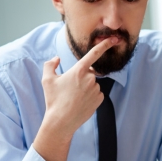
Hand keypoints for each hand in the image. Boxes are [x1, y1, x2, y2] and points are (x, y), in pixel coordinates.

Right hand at [34, 37, 116, 160]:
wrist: (61, 121)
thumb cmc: (53, 100)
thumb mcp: (47, 80)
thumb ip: (50, 65)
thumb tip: (57, 59)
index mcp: (79, 70)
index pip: (94, 53)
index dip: (105, 44)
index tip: (114, 39)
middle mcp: (90, 78)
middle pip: (90, 71)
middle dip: (82, 76)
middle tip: (70, 88)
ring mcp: (96, 89)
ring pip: (93, 83)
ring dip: (86, 87)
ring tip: (74, 97)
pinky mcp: (99, 99)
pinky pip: (96, 93)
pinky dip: (90, 95)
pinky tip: (80, 102)